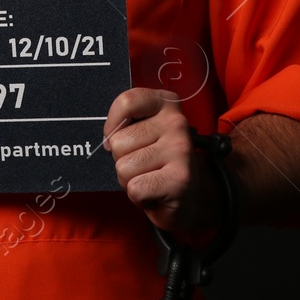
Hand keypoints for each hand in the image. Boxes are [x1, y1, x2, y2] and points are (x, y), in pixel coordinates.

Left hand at [103, 88, 221, 233]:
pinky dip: (139, 197)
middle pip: (118, 141)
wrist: (191, 197)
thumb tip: (108, 140)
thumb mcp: (145, 133)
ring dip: (130, 180)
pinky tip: (155, 193)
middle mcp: (176, 122)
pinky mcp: (180, 179)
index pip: (126, 101)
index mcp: (166, 103)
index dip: (113, 125)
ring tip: (150, 179)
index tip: (118, 137)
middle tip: (144, 166)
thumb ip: (125, 125)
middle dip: (123, 160)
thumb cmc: (159, 164)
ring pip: (123, 167)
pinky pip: (135, 188)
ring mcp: (180, 149)